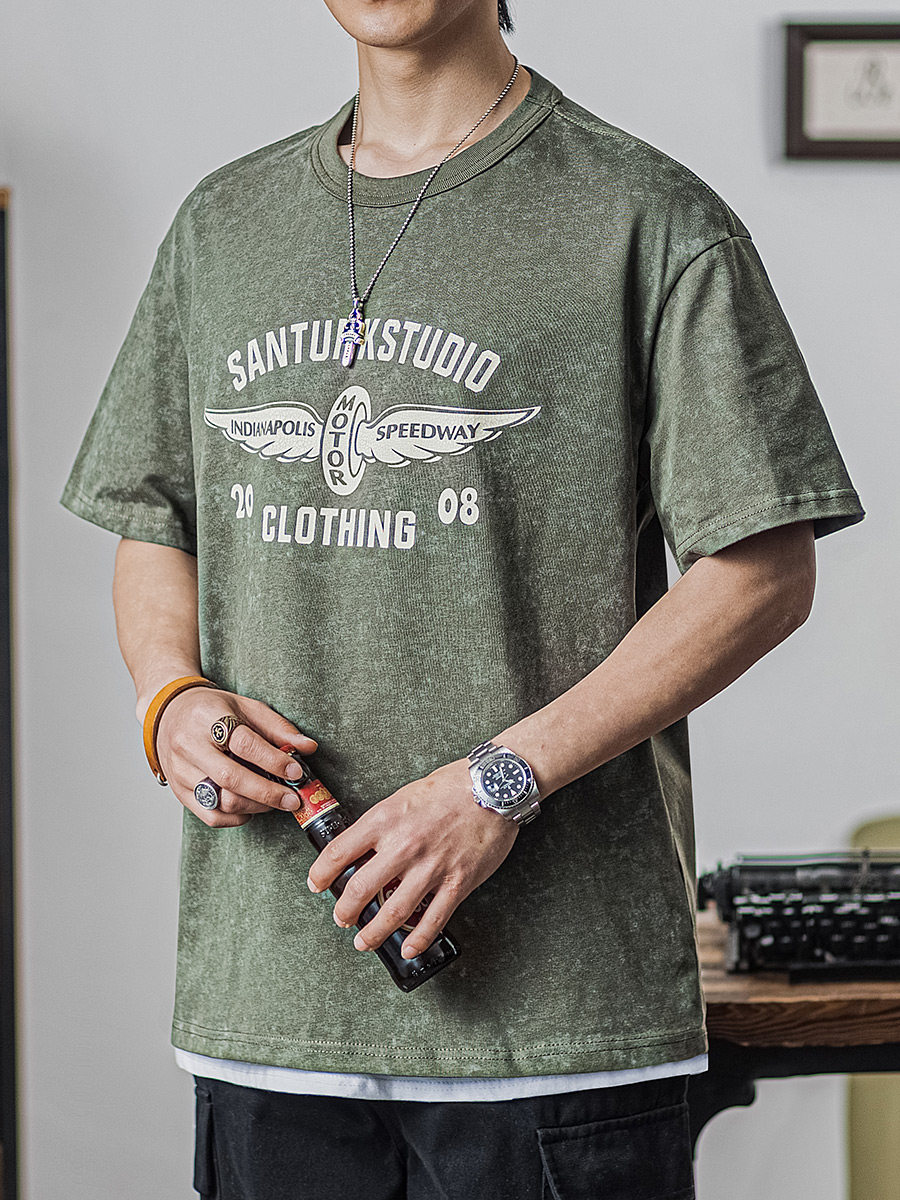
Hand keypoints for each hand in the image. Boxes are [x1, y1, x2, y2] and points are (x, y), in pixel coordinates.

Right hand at [156, 688, 317, 827]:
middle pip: (231, 777)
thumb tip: (308, 748)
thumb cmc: (213, 711)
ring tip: (275, 800)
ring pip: (222, 800)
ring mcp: (180, 771)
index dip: (273, 760)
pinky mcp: (179, 792)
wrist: (169, 715)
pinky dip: (238, 817)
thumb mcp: (246, 707)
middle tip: (293, 799)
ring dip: (257, 806)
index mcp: (208, 717)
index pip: (244, 743)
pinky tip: (252, 807)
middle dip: (268, 793)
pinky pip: (212, 816)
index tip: (296, 772)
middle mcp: (188, 745)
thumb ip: (278, 728)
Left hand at [306, 758, 518, 958]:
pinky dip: (418, 939)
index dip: (321, 874)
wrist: (493, 786)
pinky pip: (433, 919)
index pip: (338, 852)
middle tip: (340, 918)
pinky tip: (408, 947)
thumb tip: (362, 849)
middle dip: (344, 911)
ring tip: (363, 940)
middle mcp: (404, 845)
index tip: (316, 884)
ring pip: (393, 911)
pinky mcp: (457, 882)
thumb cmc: (451, 786)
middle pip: (359, 889)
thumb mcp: (404, 796)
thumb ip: (383, 823)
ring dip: (373, 932)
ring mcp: (431, 867)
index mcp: (385, 819)